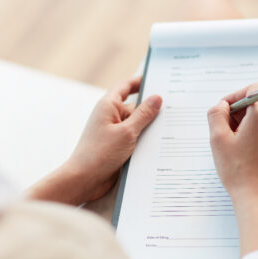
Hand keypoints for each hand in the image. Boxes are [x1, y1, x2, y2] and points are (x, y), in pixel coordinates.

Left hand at [65, 76, 161, 201]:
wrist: (84, 179)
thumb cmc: (99, 153)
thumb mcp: (127, 132)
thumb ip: (143, 115)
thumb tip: (156, 98)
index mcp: (108, 106)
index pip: (126, 87)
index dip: (140, 81)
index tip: (156, 79)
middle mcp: (110, 117)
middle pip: (135, 107)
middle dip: (151, 109)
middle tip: (173, 108)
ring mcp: (114, 132)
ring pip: (137, 125)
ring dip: (149, 127)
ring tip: (171, 127)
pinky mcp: (117, 146)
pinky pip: (134, 138)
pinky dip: (144, 140)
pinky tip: (159, 144)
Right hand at [207, 83, 257, 201]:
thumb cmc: (238, 171)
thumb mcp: (218, 139)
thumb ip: (216, 114)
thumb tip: (222, 106)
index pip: (254, 88)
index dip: (237, 95)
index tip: (226, 110)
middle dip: (240, 113)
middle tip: (226, 131)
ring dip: (248, 126)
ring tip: (236, 145)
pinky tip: (247, 154)